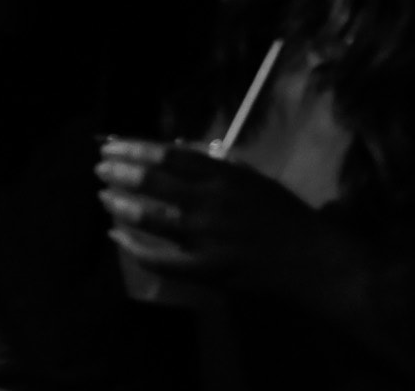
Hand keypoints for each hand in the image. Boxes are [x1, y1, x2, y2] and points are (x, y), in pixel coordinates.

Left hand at [96, 138, 337, 296]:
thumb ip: (219, 167)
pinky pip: (161, 260)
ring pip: (151, 218)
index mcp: (224, 177)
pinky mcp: (208, 269)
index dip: (134, 149)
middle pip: (154, 182)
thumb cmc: (286, 217)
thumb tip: (181, 153)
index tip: (111, 145)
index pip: (168, 156)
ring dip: (121, 204)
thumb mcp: (255, 180)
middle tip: (99, 168)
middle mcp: (211, 203)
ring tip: (102, 196)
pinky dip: (134, 248)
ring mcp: (207, 237)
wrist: (314, 262)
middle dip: (120, 172)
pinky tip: (115, 236)